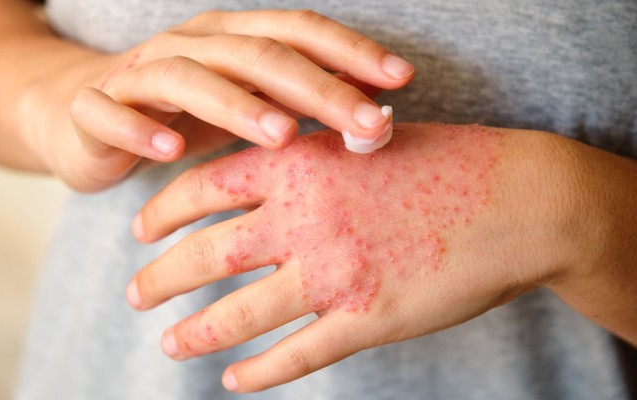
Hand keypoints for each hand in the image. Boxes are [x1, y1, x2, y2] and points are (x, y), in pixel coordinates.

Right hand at [18, 9, 413, 190]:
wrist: (82, 115)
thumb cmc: (181, 114)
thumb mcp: (245, 107)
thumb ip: (298, 106)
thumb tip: (376, 119)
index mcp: (231, 38)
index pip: (298, 33)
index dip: (350, 53)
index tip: (402, 80)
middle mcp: (189, 45)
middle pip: (257, 55)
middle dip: (316, 87)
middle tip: (365, 122)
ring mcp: (139, 74)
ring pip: (189, 78)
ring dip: (237, 104)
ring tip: (283, 135)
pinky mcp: (94, 108)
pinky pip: (113, 114)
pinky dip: (141, 130)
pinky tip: (172, 151)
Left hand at [127, 123, 610, 391]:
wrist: (518, 200)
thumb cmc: (442, 163)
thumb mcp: (359, 142)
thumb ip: (303, 163)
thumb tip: (252, 183)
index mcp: (300, 165)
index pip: (205, 188)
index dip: (163, 212)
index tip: (141, 230)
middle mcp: (306, 218)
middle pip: (207, 254)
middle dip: (161, 278)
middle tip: (136, 294)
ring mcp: (335, 272)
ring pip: (241, 312)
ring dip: (196, 331)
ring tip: (170, 343)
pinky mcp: (368, 317)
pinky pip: (298, 353)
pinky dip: (259, 371)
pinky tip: (234, 379)